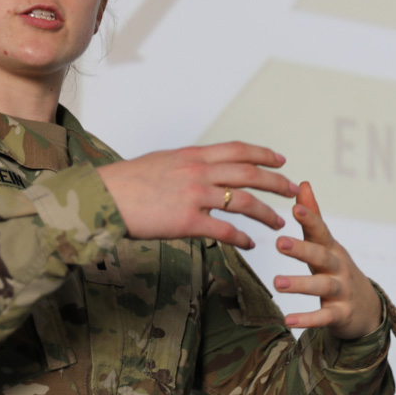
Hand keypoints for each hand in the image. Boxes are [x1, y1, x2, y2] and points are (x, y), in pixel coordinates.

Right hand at [96, 142, 297, 249]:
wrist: (102, 198)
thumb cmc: (125, 183)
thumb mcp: (160, 162)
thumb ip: (185, 165)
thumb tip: (199, 165)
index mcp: (192, 155)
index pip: (237, 149)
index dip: (263, 153)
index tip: (281, 159)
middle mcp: (197, 171)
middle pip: (249, 173)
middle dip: (276, 182)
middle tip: (293, 190)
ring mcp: (194, 196)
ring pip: (243, 202)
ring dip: (266, 213)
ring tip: (279, 222)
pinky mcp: (186, 222)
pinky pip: (224, 230)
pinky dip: (241, 238)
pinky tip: (250, 245)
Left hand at [273, 182, 382, 339]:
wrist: (366, 308)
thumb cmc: (336, 269)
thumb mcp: (326, 244)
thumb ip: (313, 216)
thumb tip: (303, 182)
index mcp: (331, 248)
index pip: (320, 230)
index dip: (309, 219)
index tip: (294, 207)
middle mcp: (338, 267)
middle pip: (321, 256)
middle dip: (301, 249)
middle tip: (279, 243)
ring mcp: (342, 291)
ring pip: (322, 286)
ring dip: (300, 284)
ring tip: (277, 283)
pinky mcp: (341, 314)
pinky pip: (324, 317)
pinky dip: (308, 319)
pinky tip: (289, 321)